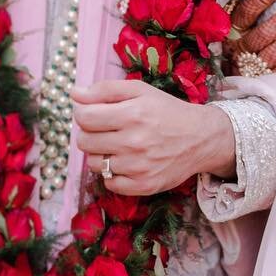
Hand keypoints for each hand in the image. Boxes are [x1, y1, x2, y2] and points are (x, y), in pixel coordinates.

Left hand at [72, 79, 234, 195]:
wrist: (201, 139)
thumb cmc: (167, 111)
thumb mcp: (140, 91)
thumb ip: (106, 89)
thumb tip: (75, 94)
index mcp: (133, 114)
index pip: (84, 118)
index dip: (83, 114)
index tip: (92, 114)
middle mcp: (135, 142)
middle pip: (84, 142)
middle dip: (89, 134)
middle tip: (105, 130)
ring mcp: (138, 167)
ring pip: (95, 164)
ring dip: (100, 154)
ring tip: (117, 146)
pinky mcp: (143, 185)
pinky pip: (109, 183)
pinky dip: (113, 174)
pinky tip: (125, 162)